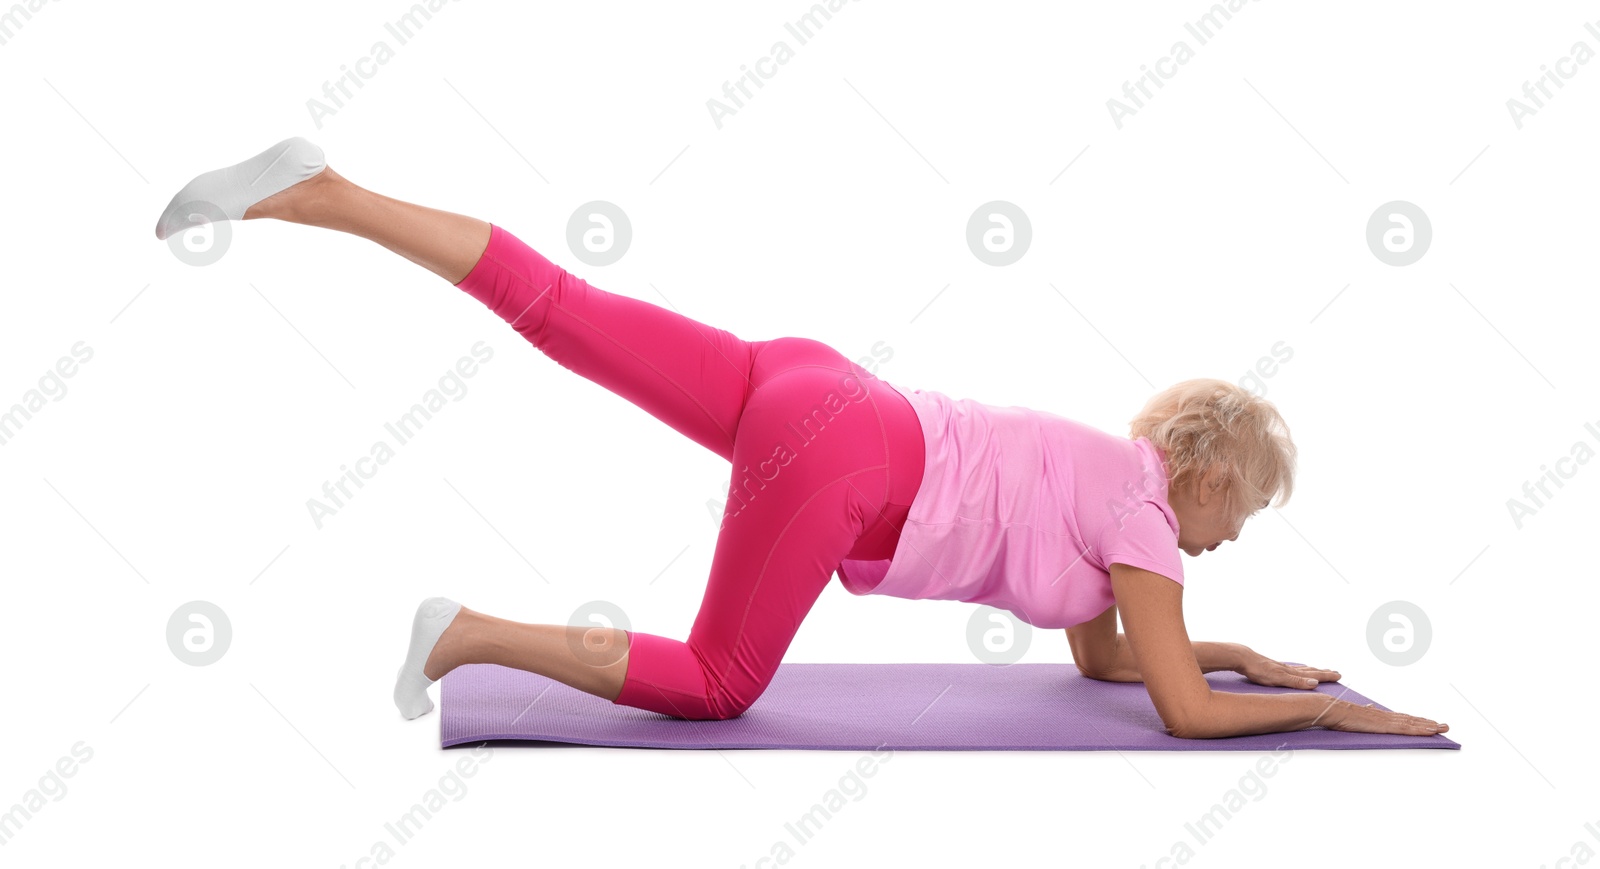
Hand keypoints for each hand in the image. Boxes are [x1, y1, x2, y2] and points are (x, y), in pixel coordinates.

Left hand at [1239, 655, 1341, 689]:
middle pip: (1309, 671)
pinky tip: (1296, 670)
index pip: (1313, 675)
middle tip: (1335, 672)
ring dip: (1312, 671)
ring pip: (1300, 670)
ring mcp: (1280, 668)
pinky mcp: (1272, 668)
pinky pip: (1290, 670)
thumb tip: (1315, 683)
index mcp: (1291, 673)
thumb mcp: (1278, 678)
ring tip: (1320, 670)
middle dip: (1323, 673)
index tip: (1339, 675)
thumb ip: (1296, 681)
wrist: (1242, 658)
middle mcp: (1288, 669)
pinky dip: (1298, 670)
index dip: (1326, 676)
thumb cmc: (1259, 670)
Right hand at [1322, 698, 1448, 735]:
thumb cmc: (1337, 713)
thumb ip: (1365, 711)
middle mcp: (1384, 716)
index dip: (1415, 720)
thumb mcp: (1354, 713)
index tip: (1427, 722)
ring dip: (1429, 726)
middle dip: (1428, 723)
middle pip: (1411, 720)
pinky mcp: (1384, 726)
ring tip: (1443, 728)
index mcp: (1377, 715)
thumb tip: (1370, 706)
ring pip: (1413, 724)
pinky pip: (1407, 729)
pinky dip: (1421, 730)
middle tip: (1444, 725)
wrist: (1330, 709)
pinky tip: (1431, 730)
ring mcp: (1385, 721)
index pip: (1401, 718)